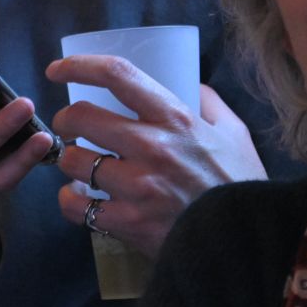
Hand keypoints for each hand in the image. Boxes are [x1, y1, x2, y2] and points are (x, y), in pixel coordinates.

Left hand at [47, 55, 265, 257]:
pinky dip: (70, 201)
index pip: (118, 76)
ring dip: (69, 161)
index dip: (79, 66)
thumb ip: (208, 104)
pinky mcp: (128, 222)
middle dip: (66, 119)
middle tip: (70, 127)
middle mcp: (152, 147)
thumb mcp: (234, 133)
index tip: (57, 70)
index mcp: (175, 119)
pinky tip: (79, 199)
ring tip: (80, 165)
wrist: (249, 240)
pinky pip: (76, 206)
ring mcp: (138, 186)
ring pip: (72, 161)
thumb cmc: (239, 184)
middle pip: (81, 117)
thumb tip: (189, 84)